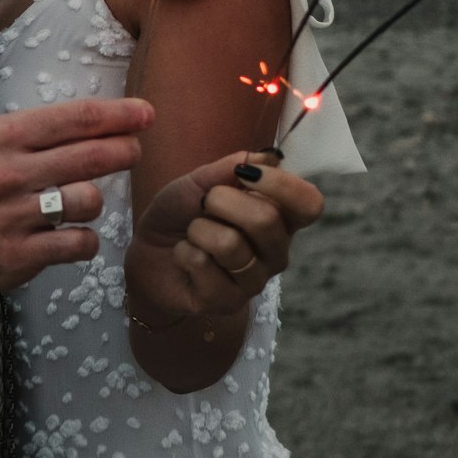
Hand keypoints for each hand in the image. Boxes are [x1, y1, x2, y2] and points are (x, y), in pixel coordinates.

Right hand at [0, 97, 152, 291]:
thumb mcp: (1, 141)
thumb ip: (48, 131)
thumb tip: (110, 120)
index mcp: (8, 135)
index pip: (77, 118)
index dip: (119, 115)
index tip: (146, 113)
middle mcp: (10, 172)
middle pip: (90, 156)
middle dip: (124, 150)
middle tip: (134, 150)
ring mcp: (14, 216)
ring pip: (88, 202)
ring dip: (94, 201)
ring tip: (80, 202)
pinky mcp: (19, 255)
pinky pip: (79, 244)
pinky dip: (86, 240)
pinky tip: (73, 236)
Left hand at [124, 150, 324, 322]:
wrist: (149, 248)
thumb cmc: (182, 212)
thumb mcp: (201, 181)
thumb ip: (232, 167)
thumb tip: (270, 155)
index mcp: (280, 218)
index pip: (309, 204)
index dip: (282, 185)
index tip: (244, 172)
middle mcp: (275, 252)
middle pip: (266, 220)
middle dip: (221, 200)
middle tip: (203, 204)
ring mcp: (254, 281)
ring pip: (230, 245)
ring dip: (198, 229)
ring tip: (193, 234)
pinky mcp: (226, 302)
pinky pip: (203, 265)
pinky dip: (184, 252)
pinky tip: (185, 257)